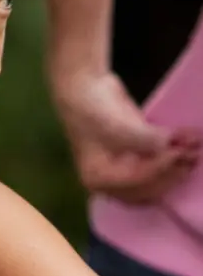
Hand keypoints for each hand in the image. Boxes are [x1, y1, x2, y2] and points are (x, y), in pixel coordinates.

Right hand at [54, 71, 200, 202]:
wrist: (84, 88)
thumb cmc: (93, 110)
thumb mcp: (117, 126)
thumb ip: (145, 139)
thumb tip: (172, 145)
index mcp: (99, 179)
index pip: (136, 182)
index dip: (160, 170)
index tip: (179, 152)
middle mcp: (111, 181)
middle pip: (148, 187)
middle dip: (172, 173)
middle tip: (193, 156)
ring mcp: (124, 169)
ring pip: (155, 178)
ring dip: (176, 167)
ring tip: (195, 150)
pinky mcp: (135, 156)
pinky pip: (157, 163)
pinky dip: (172, 156)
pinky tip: (186, 143)